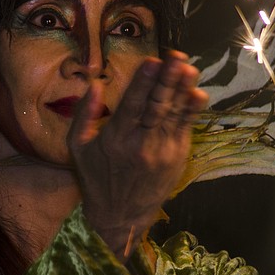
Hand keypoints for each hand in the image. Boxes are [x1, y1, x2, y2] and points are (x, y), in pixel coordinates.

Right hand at [68, 50, 208, 259]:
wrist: (121, 217)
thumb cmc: (97, 179)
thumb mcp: (78, 147)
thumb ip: (84, 115)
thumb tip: (95, 86)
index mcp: (115, 139)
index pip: (132, 105)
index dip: (143, 82)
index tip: (152, 61)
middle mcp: (140, 144)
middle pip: (157, 106)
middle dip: (168, 80)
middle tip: (177, 58)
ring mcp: (162, 151)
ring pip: (174, 114)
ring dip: (183, 90)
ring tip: (189, 68)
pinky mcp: (177, 157)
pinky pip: (185, 128)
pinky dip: (192, 110)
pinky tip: (197, 93)